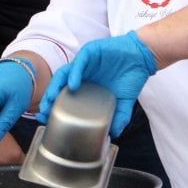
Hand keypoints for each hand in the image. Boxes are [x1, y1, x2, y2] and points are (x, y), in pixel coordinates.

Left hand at [37, 31, 155, 136]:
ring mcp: (85, 64)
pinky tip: (73, 85)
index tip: (46, 119)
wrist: (143, 58)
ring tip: (51, 99)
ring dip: (56, 86)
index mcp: (86, 87)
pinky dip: (74, 73)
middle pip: (59, 86)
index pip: (65, 97)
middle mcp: (82, 75)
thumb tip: (113, 134)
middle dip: (49, 99)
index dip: (54, 107)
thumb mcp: (124, 102)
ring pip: (64, 73)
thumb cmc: (131, 77)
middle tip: (44, 112)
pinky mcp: (91, 52)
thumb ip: (119, 117)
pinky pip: (79, 62)